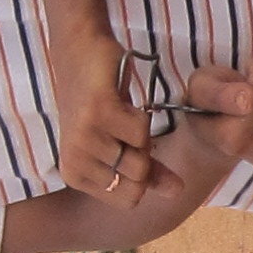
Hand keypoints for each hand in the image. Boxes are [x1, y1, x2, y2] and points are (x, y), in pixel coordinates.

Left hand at [51, 34, 155, 198]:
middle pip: (137, 182)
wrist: (79, 53)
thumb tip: (178, 191)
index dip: (140, 175)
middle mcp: (75, 161)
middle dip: (144, 155)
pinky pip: (141, 132)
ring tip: (122, 114)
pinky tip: (123, 103)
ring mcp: (84, 137)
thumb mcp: (121, 143)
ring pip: (140, 159)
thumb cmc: (99, 101)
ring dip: (142, 134)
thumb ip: (148, 171)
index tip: (124, 148)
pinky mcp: (98, 112)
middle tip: (124, 128)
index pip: (128, 200)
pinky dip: (142, 116)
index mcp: (75, 175)